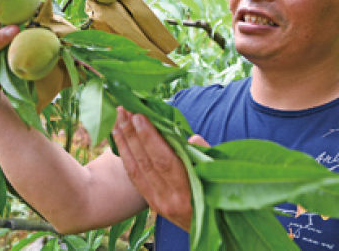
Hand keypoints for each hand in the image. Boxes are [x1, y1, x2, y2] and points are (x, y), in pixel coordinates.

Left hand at [112, 106, 208, 230]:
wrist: (211, 228)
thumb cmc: (219, 194)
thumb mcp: (220, 174)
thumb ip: (205, 156)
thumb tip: (192, 138)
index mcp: (189, 192)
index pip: (164, 161)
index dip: (150, 138)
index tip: (139, 116)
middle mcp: (170, 199)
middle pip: (146, 162)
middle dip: (133, 134)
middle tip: (124, 110)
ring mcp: (158, 203)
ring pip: (136, 169)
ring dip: (125, 141)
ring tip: (118, 118)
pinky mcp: (152, 203)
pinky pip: (134, 177)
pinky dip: (126, 155)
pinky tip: (119, 139)